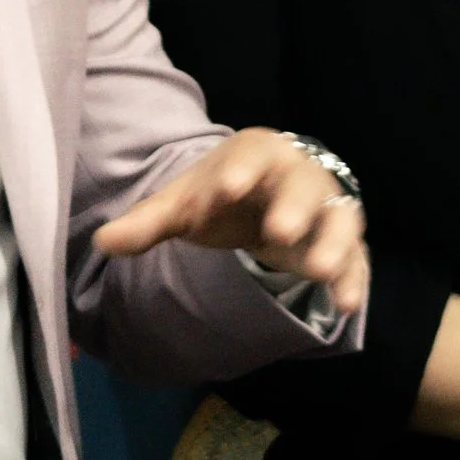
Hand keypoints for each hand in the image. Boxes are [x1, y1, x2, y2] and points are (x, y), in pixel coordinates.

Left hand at [93, 129, 368, 316]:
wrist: (271, 194)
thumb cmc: (224, 196)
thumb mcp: (186, 204)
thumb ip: (148, 223)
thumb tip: (103, 242)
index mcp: (257, 154)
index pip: (251, 154)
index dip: (240, 170)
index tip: (226, 189)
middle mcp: (299, 175)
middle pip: (302, 185)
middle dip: (293, 206)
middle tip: (279, 232)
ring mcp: (326, 208)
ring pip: (339, 218)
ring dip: (332, 244)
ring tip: (320, 272)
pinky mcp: (344, 242)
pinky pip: (356, 257)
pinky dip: (354, 279)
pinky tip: (346, 305)